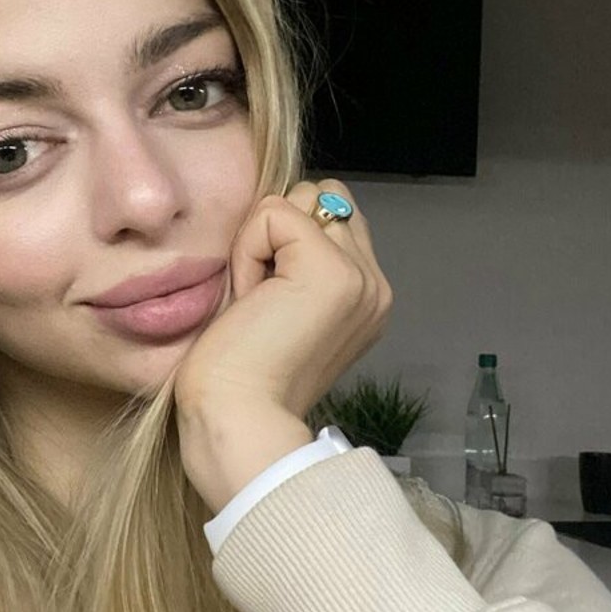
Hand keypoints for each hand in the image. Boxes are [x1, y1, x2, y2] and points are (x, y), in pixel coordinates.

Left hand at [173, 178, 393, 422]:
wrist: (236, 417)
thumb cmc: (238, 372)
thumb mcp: (278, 304)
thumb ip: (295, 260)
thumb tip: (278, 211)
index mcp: (365, 296)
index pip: (332, 215)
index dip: (284, 242)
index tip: (267, 304)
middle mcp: (374, 284)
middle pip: (322, 195)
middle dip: (278, 232)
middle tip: (259, 297)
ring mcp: (359, 276)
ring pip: (301, 198)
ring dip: (262, 241)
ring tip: (256, 299)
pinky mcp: (329, 271)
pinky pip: (273, 213)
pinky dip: (248, 250)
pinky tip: (249, 299)